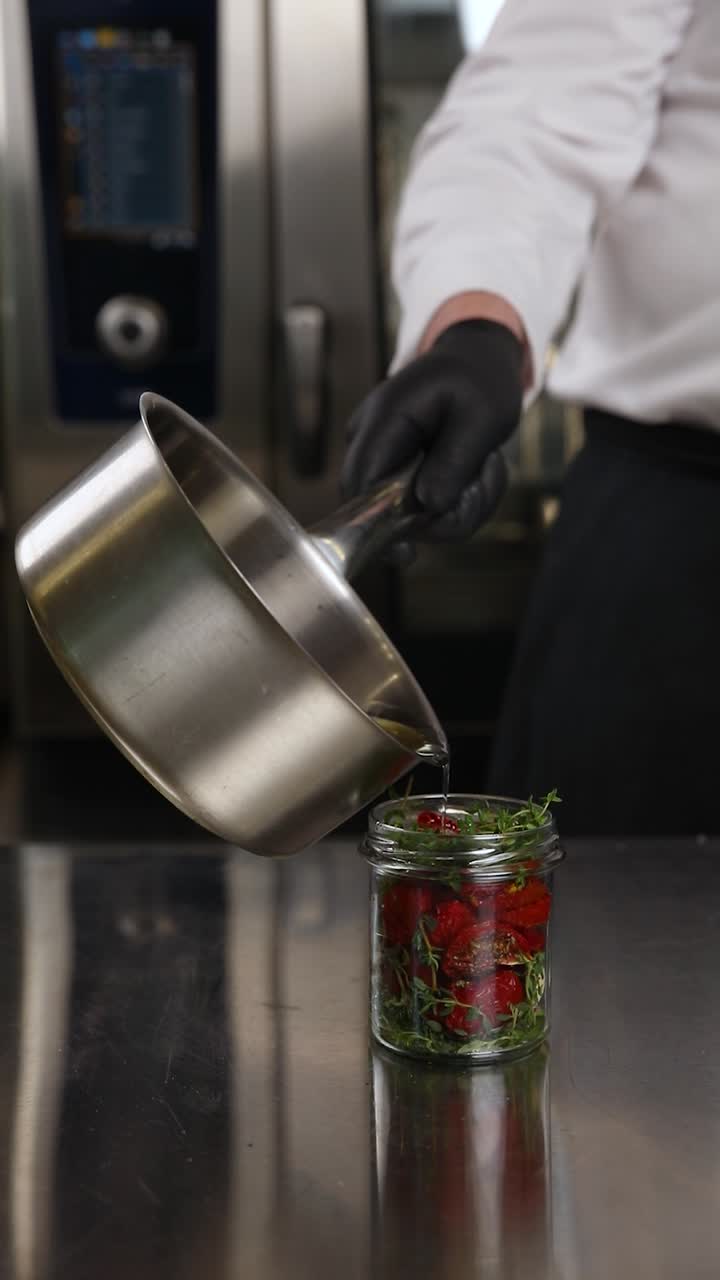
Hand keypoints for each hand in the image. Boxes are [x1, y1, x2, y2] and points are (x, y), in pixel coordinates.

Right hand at [341, 319, 523, 561]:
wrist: (477, 362)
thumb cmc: (481, 381)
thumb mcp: (483, 417)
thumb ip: (454, 461)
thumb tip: (428, 506)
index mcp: (387, 416)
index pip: (361, 481)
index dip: (375, 523)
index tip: (405, 553)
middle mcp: (371, 436)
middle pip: (378, 506)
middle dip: (436, 516)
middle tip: (482, 484)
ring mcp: (380, 454)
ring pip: (406, 514)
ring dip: (457, 506)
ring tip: (486, 469)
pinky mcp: (395, 471)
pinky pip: (419, 507)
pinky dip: (456, 501)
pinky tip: (476, 472)